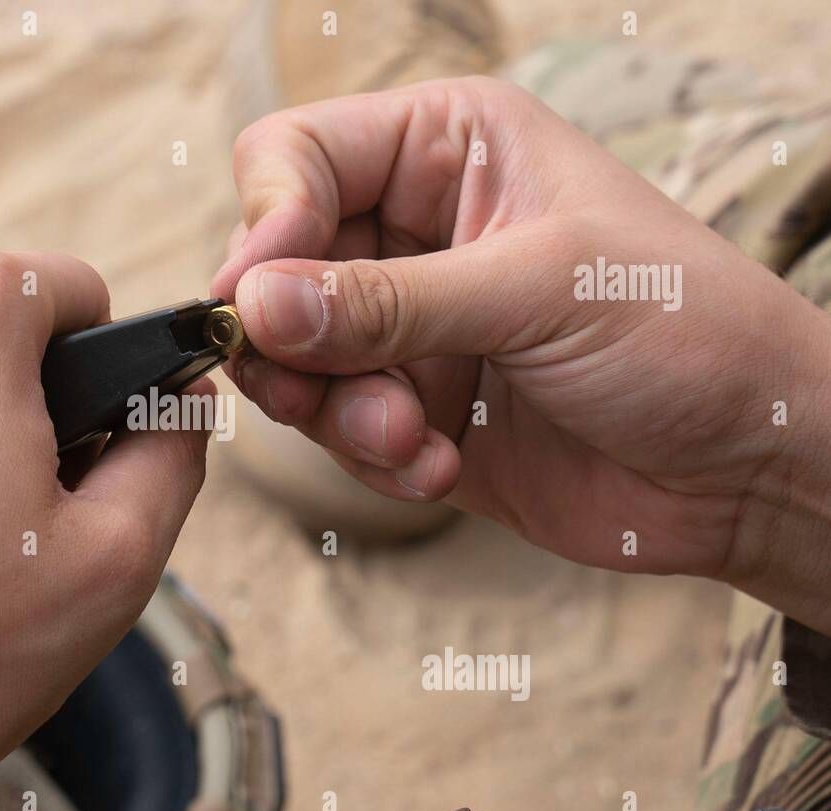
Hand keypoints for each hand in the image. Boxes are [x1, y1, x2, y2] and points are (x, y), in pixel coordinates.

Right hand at [212, 77, 830, 629]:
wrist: (751, 467)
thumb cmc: (687, 333)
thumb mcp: (537, 291)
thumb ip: (386, 302)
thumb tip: (253, 305)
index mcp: (450, 151)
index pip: (297, 159)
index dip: (268, 224)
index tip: (264, 302)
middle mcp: (415, 232)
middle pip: (276, 268)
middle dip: (295, 341)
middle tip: (321, 390)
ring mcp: (410, 327)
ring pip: (293, 360)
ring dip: (338, 412)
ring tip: (409, 436)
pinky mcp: (411, 409)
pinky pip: (336, 430)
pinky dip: (374, 457)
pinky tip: (440, 465)